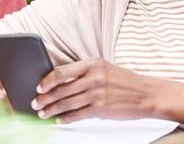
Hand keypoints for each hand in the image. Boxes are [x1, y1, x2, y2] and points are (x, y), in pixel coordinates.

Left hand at [31, 58, 156, 122]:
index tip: (38, 86)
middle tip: (35, 103)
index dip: (46, 80)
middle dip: (45, 98)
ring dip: (52, 110)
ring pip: (66, 103)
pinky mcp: (101, 109)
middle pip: (61, 89)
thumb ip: (85, 73)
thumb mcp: (104, 69)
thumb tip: (61, 82)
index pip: (62, 71)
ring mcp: (97, 94)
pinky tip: (59, 120)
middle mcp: (93, 78)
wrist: (147, 94)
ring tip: (43, 113)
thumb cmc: (125, 81)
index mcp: (93, 64)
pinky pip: (77, 115)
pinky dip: (65, 118)